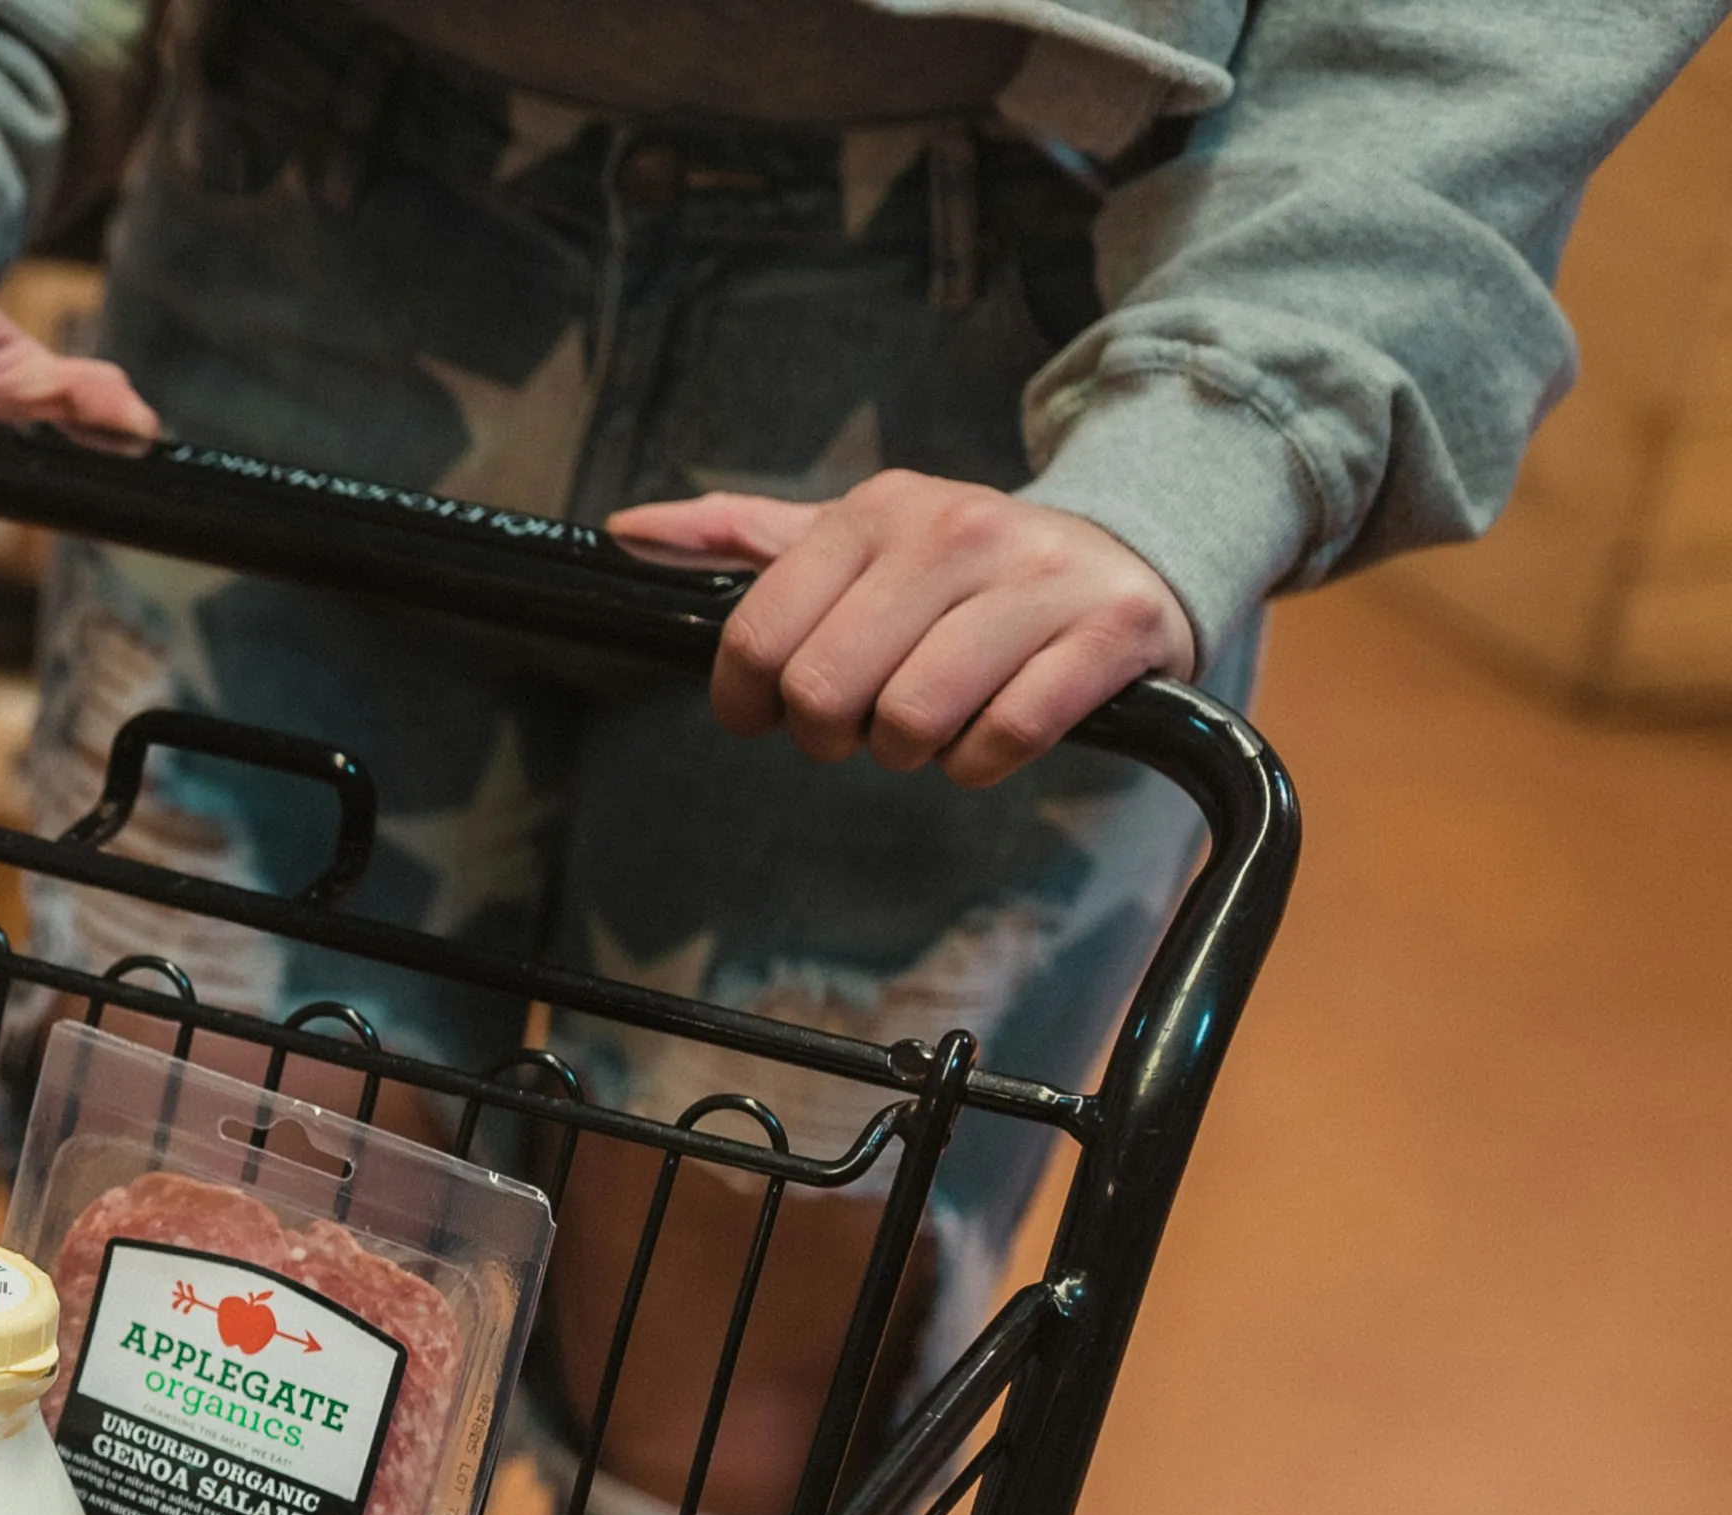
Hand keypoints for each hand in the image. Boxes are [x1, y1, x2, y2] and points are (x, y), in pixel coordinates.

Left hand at [607, 473, 1194, 787]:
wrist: (1129, 553)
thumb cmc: (964, 570)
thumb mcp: (857, 540)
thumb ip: (744, 540)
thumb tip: (627, 529)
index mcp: (879, 510)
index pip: (760, 635)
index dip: (748, 699)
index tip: (768, 713)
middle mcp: (956, 530)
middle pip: (826, 688)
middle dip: (830, 733)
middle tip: (860, 724)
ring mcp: (1038, 579)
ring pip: (912, 718)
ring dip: (909, 752)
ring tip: (930, 723)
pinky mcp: (1109, 632)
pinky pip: (1004, 736)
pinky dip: (979, 762)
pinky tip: (988, 733)